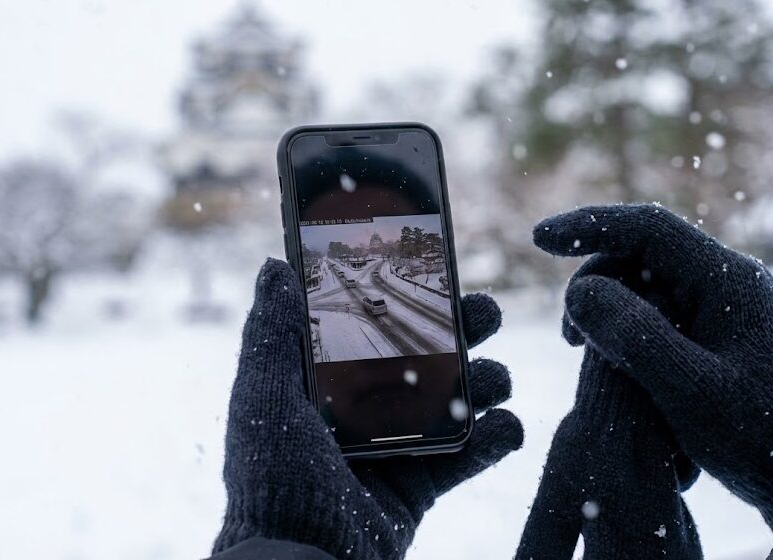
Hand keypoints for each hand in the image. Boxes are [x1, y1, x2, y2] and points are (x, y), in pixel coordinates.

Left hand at [212, 259, 522, 558]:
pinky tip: (507, 426)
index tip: (436, 270)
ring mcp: (396, 446)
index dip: (404, 300)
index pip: (371, 328)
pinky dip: (497, 439)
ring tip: (497, 379)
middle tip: (488, 314)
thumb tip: (275, 268)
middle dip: (463, 332)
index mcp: (325, 383)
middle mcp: (363, 409)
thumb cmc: (274, 479)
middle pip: (423, 358)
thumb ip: (273, 335)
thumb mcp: (265, 399)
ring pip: (454, 401)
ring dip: (485, 382)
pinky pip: (468, 456)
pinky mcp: (421, 484)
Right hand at [533, 204, 772, 536]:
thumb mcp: (689, 390)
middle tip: (567, 339)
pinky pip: (653, 309)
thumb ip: (634, 337)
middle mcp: (724, 280)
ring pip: (641, 282)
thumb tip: (579, 291)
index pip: (648, 228)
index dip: (589, 226)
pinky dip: (621, 326)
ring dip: (603, 307)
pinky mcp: (710, 330)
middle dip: (592, 283)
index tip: (539, 239)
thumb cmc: (756, 437)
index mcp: (728, 279)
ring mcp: (718, 304)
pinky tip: (608, 360)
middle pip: (638, 253)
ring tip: (581, 352)